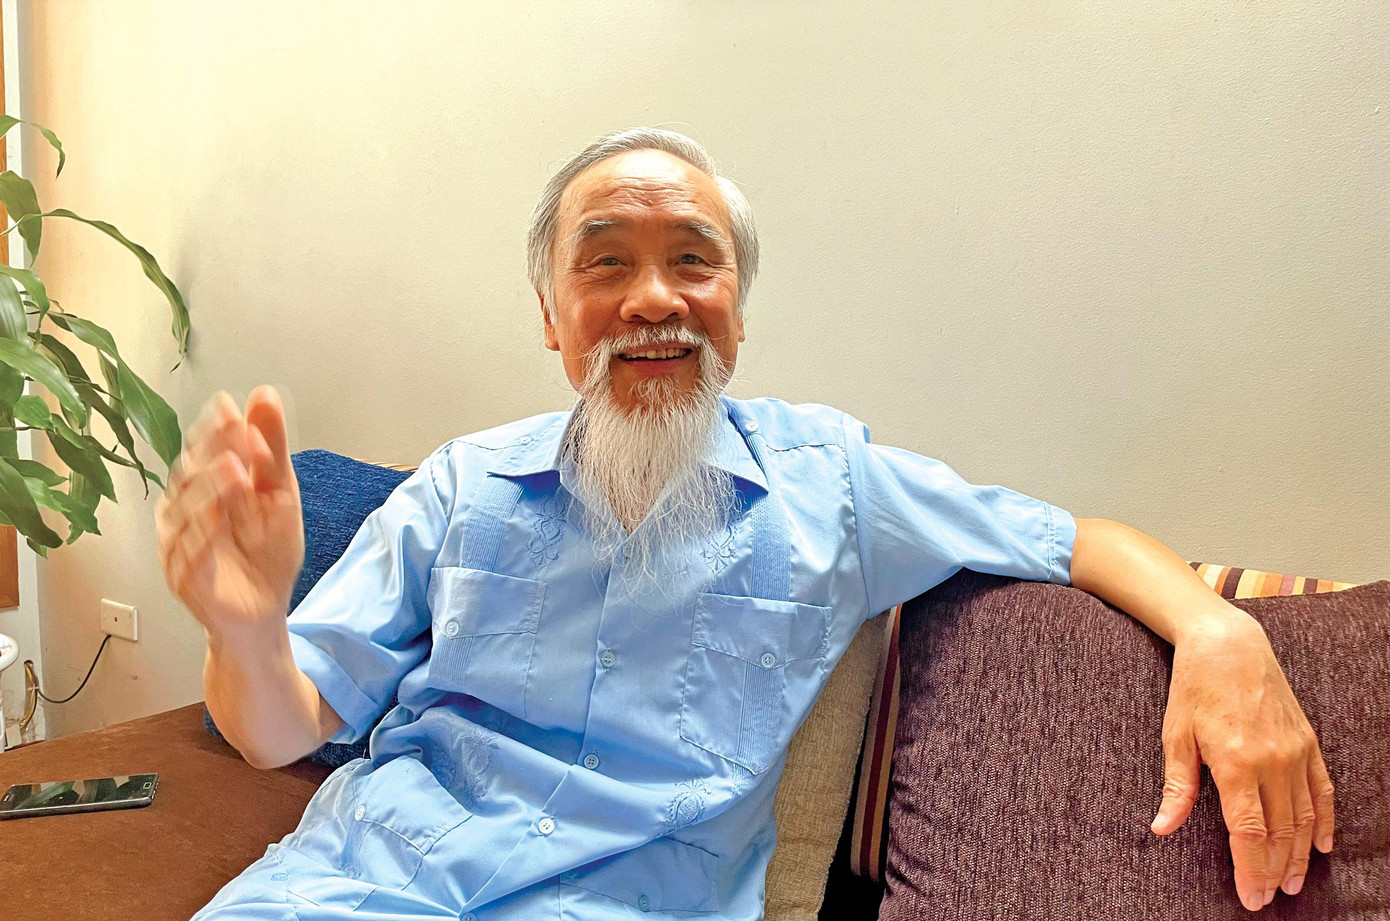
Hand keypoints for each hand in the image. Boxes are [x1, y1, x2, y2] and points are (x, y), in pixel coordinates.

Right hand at [155, 386, 304, 641]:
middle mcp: (184, 512)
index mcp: (205, 488)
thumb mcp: (280, 496)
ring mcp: (179, 545)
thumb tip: (263, 394)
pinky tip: (217, 519)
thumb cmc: (266, 552)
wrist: (263, 614)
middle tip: (231, 425)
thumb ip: (271, 450)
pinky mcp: (184, 578)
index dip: (216, 429)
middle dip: (212, 450)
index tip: (230, 405)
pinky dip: (201, 535)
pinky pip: (187, 554)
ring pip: (186, 511)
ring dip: (209, 488)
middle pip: (191, 474)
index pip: (204, 450)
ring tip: (235, 466)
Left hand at [1150, 607, 1334, 911]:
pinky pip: (1322, 791)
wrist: (1229, 645)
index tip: (1249, 897)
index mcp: (1235, 762)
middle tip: (1267, 898)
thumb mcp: (1175, 735)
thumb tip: (1162, 828)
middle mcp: (1272, 761)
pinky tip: (1321, 846)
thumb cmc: (1194, 689)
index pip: (1249, 832)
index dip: (1250, 869)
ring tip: (1291, 883)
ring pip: (1304, 817)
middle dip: (1273, 871)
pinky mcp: (1308, 742)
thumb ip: (1176, 787)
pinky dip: (1323, 821)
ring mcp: (1295, 752)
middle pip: (1280, 832)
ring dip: (1300, 855)